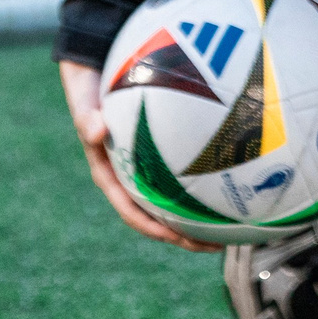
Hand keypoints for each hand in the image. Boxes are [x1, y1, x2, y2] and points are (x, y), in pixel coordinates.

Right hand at [59, 60, 218, 251]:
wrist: (94, 73)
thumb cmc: (90, 89)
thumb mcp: (84, 102)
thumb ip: (86, 117)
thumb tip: (95, 130)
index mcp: (111, 176)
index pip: (133, 212)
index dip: (155, 230)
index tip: (178, 240)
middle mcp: (130, 177)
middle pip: (160, 216)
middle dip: (185, 235)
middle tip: (216, 245)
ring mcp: (146, 168)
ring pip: (175, 200)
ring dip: (200, 216)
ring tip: (232, 227)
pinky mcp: (161, 154)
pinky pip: (185, 172)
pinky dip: (206, 181)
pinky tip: (234, 178)